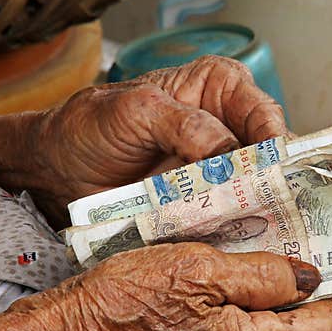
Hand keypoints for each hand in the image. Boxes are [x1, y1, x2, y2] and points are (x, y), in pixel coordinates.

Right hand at [0, 243, 331, 330]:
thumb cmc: (127, 297)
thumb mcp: (200, 266)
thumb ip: (264, 274)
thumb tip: (309, 279)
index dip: (330, 296)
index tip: (319, 265)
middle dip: (315, 315)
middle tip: (297, 275)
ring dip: (286, 329)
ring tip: (265, 287)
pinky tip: (236, 311)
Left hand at [29, 55, 289, 225]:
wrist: (56, 168)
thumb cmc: (92, 125)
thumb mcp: (138, 111)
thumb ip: (187, 125)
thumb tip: (229, 154)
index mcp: (220, 88)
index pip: (265, 114)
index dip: (275, 145)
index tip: (274, 176)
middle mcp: (228, 128)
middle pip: (271, 158)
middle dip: (274, 185)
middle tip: (274, 211)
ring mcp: (218, 172)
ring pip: (257, 192)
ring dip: (258, 213)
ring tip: (261, 232)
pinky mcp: (204, 206)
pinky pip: (231, 219)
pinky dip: (235, 231)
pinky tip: (238, 241)